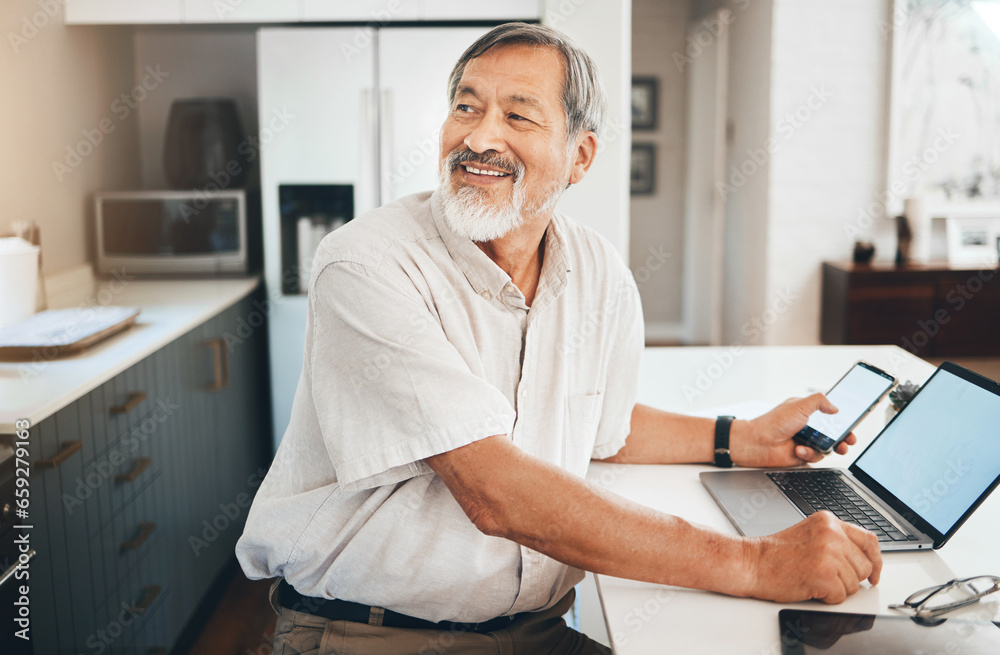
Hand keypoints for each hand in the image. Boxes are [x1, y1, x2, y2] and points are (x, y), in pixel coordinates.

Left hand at [731, 393, 855, 466]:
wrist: (757, 443)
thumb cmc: (774, 422)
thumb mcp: (799, 405)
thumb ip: (819, 402)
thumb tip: (835, 408)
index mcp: (807, 412)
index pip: (830, 415)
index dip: (842, 421)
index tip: (852, 425)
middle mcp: (808, 427)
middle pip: (833, 434)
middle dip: (844, 438)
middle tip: (849, 441)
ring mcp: (805, 441)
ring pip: (827, 447)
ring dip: (827, 447)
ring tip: (833, 447)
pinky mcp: (802, 455)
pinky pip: (815, 456)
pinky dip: (809, 454)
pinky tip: (799, 449)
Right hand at [746, 511, 881, 603]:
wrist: (751, 562)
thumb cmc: (776, 554)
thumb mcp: (810, 534)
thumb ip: (836, 540)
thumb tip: (863, 560)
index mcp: (828, 522)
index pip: (869, 540)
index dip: (876, 561)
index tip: (874, 574)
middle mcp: (831, 534)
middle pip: (865, 567)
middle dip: (849, 578)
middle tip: (827, 578)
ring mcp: (828, 553)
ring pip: (854, 584)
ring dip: (836, 589)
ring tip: (813, 578)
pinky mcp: (823, 574)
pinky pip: (840, 596)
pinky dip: (826, 598)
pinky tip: (809, 586)